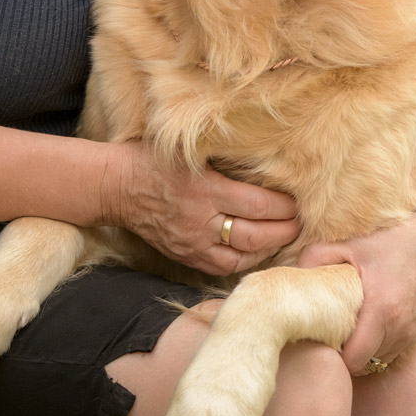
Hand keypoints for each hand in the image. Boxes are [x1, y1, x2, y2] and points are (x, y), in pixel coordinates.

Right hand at [100, 140, 298, 274]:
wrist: (116, 186)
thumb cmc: (153, 159)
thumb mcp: (190, 149)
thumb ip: (224, 158)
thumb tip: (264, 159)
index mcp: (205, 189)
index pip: (257, 204)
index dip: (283, 207)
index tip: (296, 202)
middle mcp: (200, 220)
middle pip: (254, 235)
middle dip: (283, 231)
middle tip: (299, 224)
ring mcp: (192, 242)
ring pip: (241, 257)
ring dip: (268, 249)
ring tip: (283, 238)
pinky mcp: (185, 255)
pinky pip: (221, 267)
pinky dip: (244, 262)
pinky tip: (256, 252)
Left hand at [299, 206, 415, 374]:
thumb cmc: (392, 240)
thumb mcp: (349, 244)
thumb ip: (315, 259)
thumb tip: (293, 276)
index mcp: (381, 311)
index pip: (353, 360)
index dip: (334, 355)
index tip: (322, 338)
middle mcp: (400, 328)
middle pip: (364, 364)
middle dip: (345, 355)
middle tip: (329, 335)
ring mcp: (412, 332)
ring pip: (379, 359)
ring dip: (363, 351)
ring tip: (347, 329)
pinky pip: (392, 350)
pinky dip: (377, 344)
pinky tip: (367, 324)